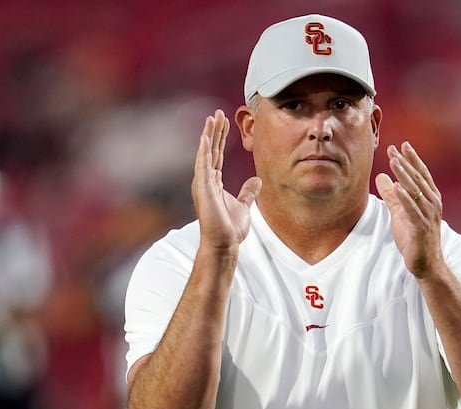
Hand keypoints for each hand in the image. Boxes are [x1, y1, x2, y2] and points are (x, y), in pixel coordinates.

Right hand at [192, 109, 261, 251]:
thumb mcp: (244, 205)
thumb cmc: (231, 228)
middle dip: (215, 131)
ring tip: (212, 118)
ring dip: (208, 135)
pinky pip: (203, 165)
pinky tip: (205, 136)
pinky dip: (203, 150)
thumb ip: (248, 192)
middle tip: (218, 113)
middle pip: (211, 150)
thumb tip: (256, 180)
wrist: (224, 243)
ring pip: (205, 153)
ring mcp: (203, 183)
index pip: (218, 155)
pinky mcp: (203, 188)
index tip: (224, 122)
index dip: (221, 138)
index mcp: (215, 182)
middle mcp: (206, 180)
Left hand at [375, 141, 442, 278]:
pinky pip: (413, 210)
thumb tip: (381, 176)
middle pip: (417, 179)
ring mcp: (428, 216)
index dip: (412, 159)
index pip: (421, 174)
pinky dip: (405, 198)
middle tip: (393, 148)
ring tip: (394, 161)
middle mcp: (432, 204)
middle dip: (405, 162)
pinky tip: (396, 187)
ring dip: (404, 175)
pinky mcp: (421, 228)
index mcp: (430, 198)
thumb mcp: (400, 213)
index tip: (402, 145)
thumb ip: (391, 195)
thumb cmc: (415, 238)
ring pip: (416, 191)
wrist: (427, 264)